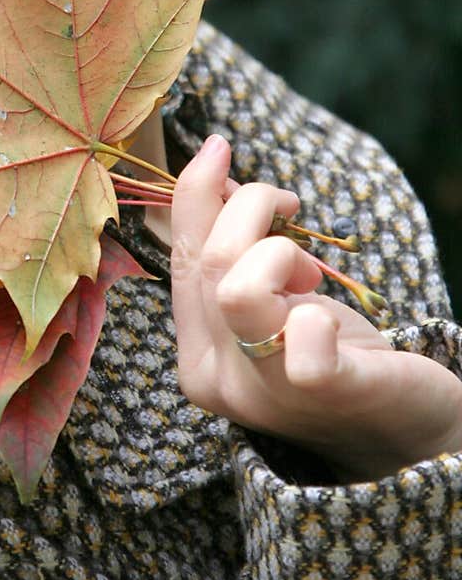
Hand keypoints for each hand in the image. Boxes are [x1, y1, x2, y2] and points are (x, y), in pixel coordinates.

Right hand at [170, 135, 461, 479]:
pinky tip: (326, 321)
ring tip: (309, 275)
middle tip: (291, 212)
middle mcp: (216, 377)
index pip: (178, 256)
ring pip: (238, 287)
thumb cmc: (333, 354)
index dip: (194, 192)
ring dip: (281, 253)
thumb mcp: (272, 296)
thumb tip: (213, 171)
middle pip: (210, 259)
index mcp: (195, 355)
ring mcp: (265, 390)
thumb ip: (233, 244)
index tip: (220, 148)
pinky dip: (316, 318)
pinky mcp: (323, 391)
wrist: (401, 431)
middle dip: (253, 207)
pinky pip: (303, 342)